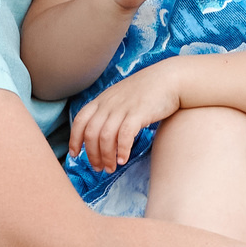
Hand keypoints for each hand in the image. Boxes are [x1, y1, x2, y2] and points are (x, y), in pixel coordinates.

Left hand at [69, 63, 186, 171]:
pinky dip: (121, 150)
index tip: (75, 154)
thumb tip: (100, 132)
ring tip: (111, 168)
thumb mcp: (121, 96)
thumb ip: (109, 110)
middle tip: (99, 168)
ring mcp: (123, 108)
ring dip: (106, 156)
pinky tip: (123, 160)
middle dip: (92, 154)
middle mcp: (109, 103)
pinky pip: (124, 135)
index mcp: (102, 99)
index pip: (80, 120)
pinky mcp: (138, 113)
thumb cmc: (147, 91)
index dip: (74, 139)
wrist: (170, 78)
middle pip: (91, 133)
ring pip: (105, 137)